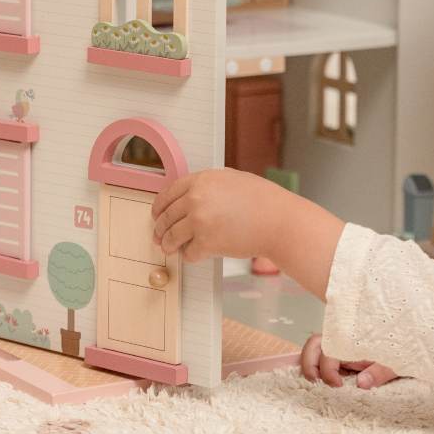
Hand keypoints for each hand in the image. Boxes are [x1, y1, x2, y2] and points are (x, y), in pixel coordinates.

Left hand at [151, 168, 283, 261]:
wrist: (278, 220)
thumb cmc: (261, 199)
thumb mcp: (231, 178)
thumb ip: (209, 184)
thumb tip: (192, 193)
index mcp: (201, 180)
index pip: (168, 193)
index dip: (159, 206)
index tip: (156, 214)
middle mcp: (196, 199)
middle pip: (166, 216)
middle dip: (160, 228)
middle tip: (159, 235)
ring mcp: (199, 222)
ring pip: (171, 236)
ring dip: (168, 244)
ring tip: (169, 248)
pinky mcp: (206, 243)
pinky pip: (188, 253)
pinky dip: (189, 255)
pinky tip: (193, 254)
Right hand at [300, 333, 399, 389]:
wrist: (404, 342)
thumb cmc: (398, 350)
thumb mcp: (392, 363)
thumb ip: (378, 371)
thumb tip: (361, 383)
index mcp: (353, 341)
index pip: (330, 351)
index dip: (328, 369)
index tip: (337, 385)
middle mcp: (343, 341)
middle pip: (315, 343)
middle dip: (309, 362)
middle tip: (314, 382)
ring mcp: (340, 346)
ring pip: (314, 347)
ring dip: (309, 363)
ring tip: (314, 382)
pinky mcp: (341, 355)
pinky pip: (321, 355)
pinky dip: (314, 365)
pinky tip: (316, 379)